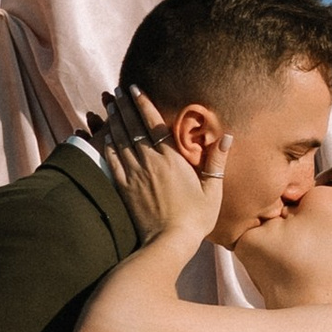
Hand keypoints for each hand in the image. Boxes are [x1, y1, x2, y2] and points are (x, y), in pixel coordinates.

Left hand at [94, 89, 226, 252]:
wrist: (168, 243)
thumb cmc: (195, 219)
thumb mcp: (212, 190)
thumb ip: (216, 161)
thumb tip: (227, 136)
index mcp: (172, 159)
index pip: (154, 124)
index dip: (143, 104)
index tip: (135, 88)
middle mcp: (150, 162)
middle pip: (133, 127)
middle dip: (125, 106)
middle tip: (117, 90)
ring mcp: (134, 175)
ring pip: (120, 140)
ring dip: (114, 120)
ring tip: (109, 105)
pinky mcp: (124, 188)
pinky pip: (112, 161)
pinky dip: (107, 146)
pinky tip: (104, 136)